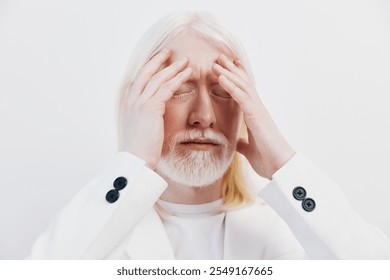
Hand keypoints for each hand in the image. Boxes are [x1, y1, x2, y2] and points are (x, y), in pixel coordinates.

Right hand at [122, 49, 191, 168]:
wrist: (136, 158)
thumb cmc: (140, 148)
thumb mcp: (140, 128)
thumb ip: (144, 117)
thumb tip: (152, 116)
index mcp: (129, 102)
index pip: (139, 79)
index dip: (149, 67)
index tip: (159, 60)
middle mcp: (132, 99)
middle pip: (146, 72)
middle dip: (158, 60)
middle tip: (169, 52)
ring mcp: (140, 102)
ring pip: (158, 78)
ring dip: (173, 67)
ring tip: (185, 61)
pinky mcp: (150, 107)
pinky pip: (166, 88)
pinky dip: (178, 78)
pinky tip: (188, 73)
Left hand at [212, 54, 294, 178]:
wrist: (280, 168)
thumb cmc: (268, 159)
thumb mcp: (250, 150)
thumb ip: (244, 144)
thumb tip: (239, 143)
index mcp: (255, 115)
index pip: (244, 92)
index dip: (235, 79)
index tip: (224, 69)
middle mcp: (258, 109)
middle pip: (243, 83)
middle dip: (231, 70)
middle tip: (219, 58)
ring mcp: (258, 111)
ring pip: (242, 86)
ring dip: (229, 73)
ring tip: (217, 62)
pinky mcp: (257, 117)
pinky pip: (242, 98)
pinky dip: (231, 86)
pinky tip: (221, 77)